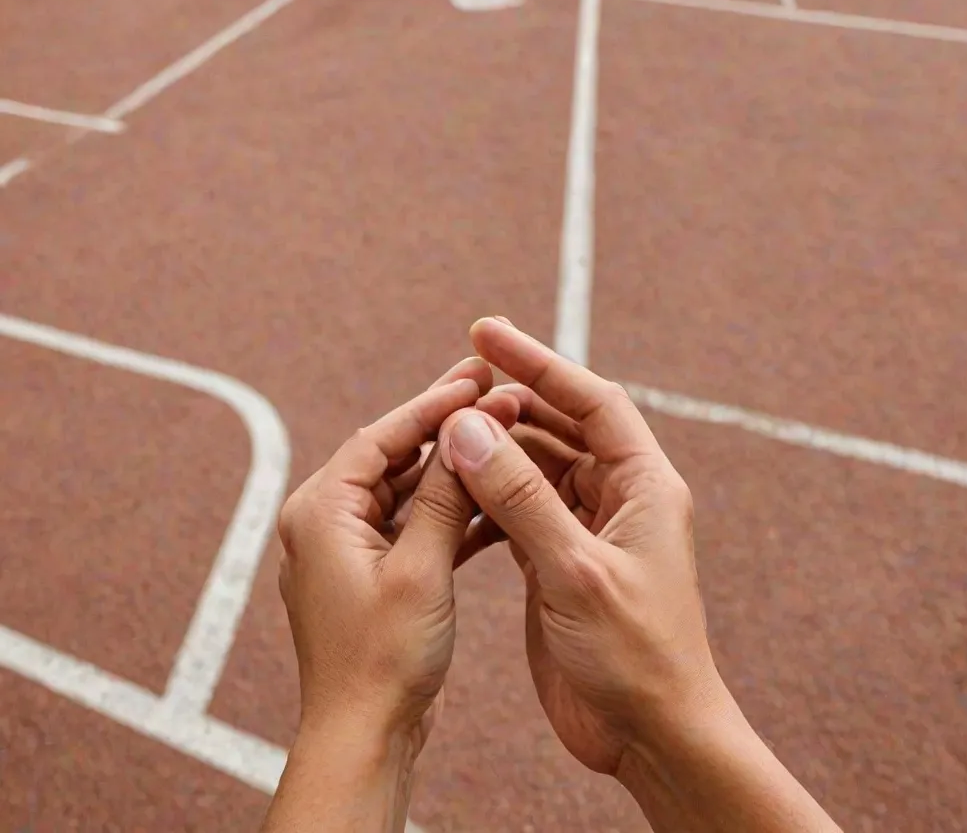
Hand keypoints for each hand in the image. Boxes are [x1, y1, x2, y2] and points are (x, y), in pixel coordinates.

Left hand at [276, 356, 501, 748]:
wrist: (365, 735)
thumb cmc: (382, 659)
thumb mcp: (420, 568)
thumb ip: (441, 495)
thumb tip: (465, 433)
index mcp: (320, 510)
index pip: (382, 436)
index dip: (433, 403)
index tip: (477, 377)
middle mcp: (326, 520)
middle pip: (394, 455)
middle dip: (447, 427)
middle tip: (493, 391)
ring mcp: (349, 546)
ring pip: (407, 488)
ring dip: (453, 467)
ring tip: (501, 433)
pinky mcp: (374, 570)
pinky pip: (413, 523)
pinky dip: (448, 510)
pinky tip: (489, 496)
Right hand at [437, 318, 724, 776]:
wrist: (651, 736)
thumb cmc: (636, 656)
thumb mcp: (575, 571)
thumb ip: (522, 496)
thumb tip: (470, 426)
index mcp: (644, 484)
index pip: (590, 399)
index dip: (539, 360)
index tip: (486, 332)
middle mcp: (619, 497)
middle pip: (561, 425)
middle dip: (511, 399)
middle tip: (457, 378)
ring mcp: (589, 529)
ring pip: (536, 467)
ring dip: (495, 449)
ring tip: (445, 433)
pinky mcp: (562, 562)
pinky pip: (522, 510)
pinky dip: (488, 497)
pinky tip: (454, 494)